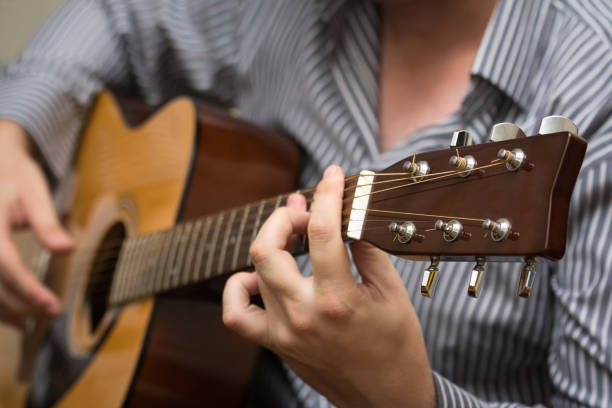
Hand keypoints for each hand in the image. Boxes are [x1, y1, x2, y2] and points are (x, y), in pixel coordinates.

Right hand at [0, 120, 72, 328]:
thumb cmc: (14, 177)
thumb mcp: (34, 193)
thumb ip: (47, 223)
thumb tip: (67, 250)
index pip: (5, 263)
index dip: (28, 289)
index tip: (52, 307)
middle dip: (19, 305)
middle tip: (49, 315)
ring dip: (2, 311)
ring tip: (30, 324)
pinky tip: (11, 314)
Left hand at [223, 165, 434, 406]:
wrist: (386, 399)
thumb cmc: (397, 347)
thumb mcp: (392, 292)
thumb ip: (366, 250)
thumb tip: (348, 216)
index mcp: (338, 300)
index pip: (323, 232)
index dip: (326, 194)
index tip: (331, 176)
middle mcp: (302, 315)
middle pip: (268, 247)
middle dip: (285, 216)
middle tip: (306, 209)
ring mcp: (284, 331)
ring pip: (254, 271)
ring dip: (271, 242)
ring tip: (292, 233)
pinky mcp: (276, 343)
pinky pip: (237, 313)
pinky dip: (239, 286)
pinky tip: (258, 276)